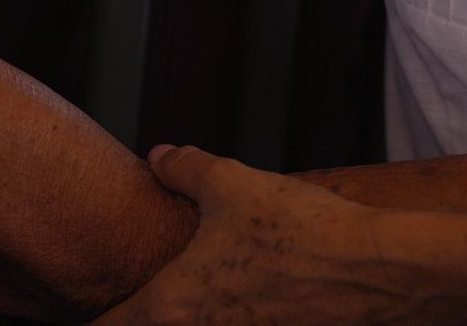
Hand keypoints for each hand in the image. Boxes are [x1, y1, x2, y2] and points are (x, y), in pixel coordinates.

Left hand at [96, 147, 466, 325]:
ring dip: (188, 316)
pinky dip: (230, 317)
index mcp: (171, 307)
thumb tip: (159, 157)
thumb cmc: (301, 230)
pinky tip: (245, 294)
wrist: (378, 272)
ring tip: (197, 290)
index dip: (93, 320)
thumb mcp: (231, 184)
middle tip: (137, 298)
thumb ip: (185, 170)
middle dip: (140, 317)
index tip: (88, 309)